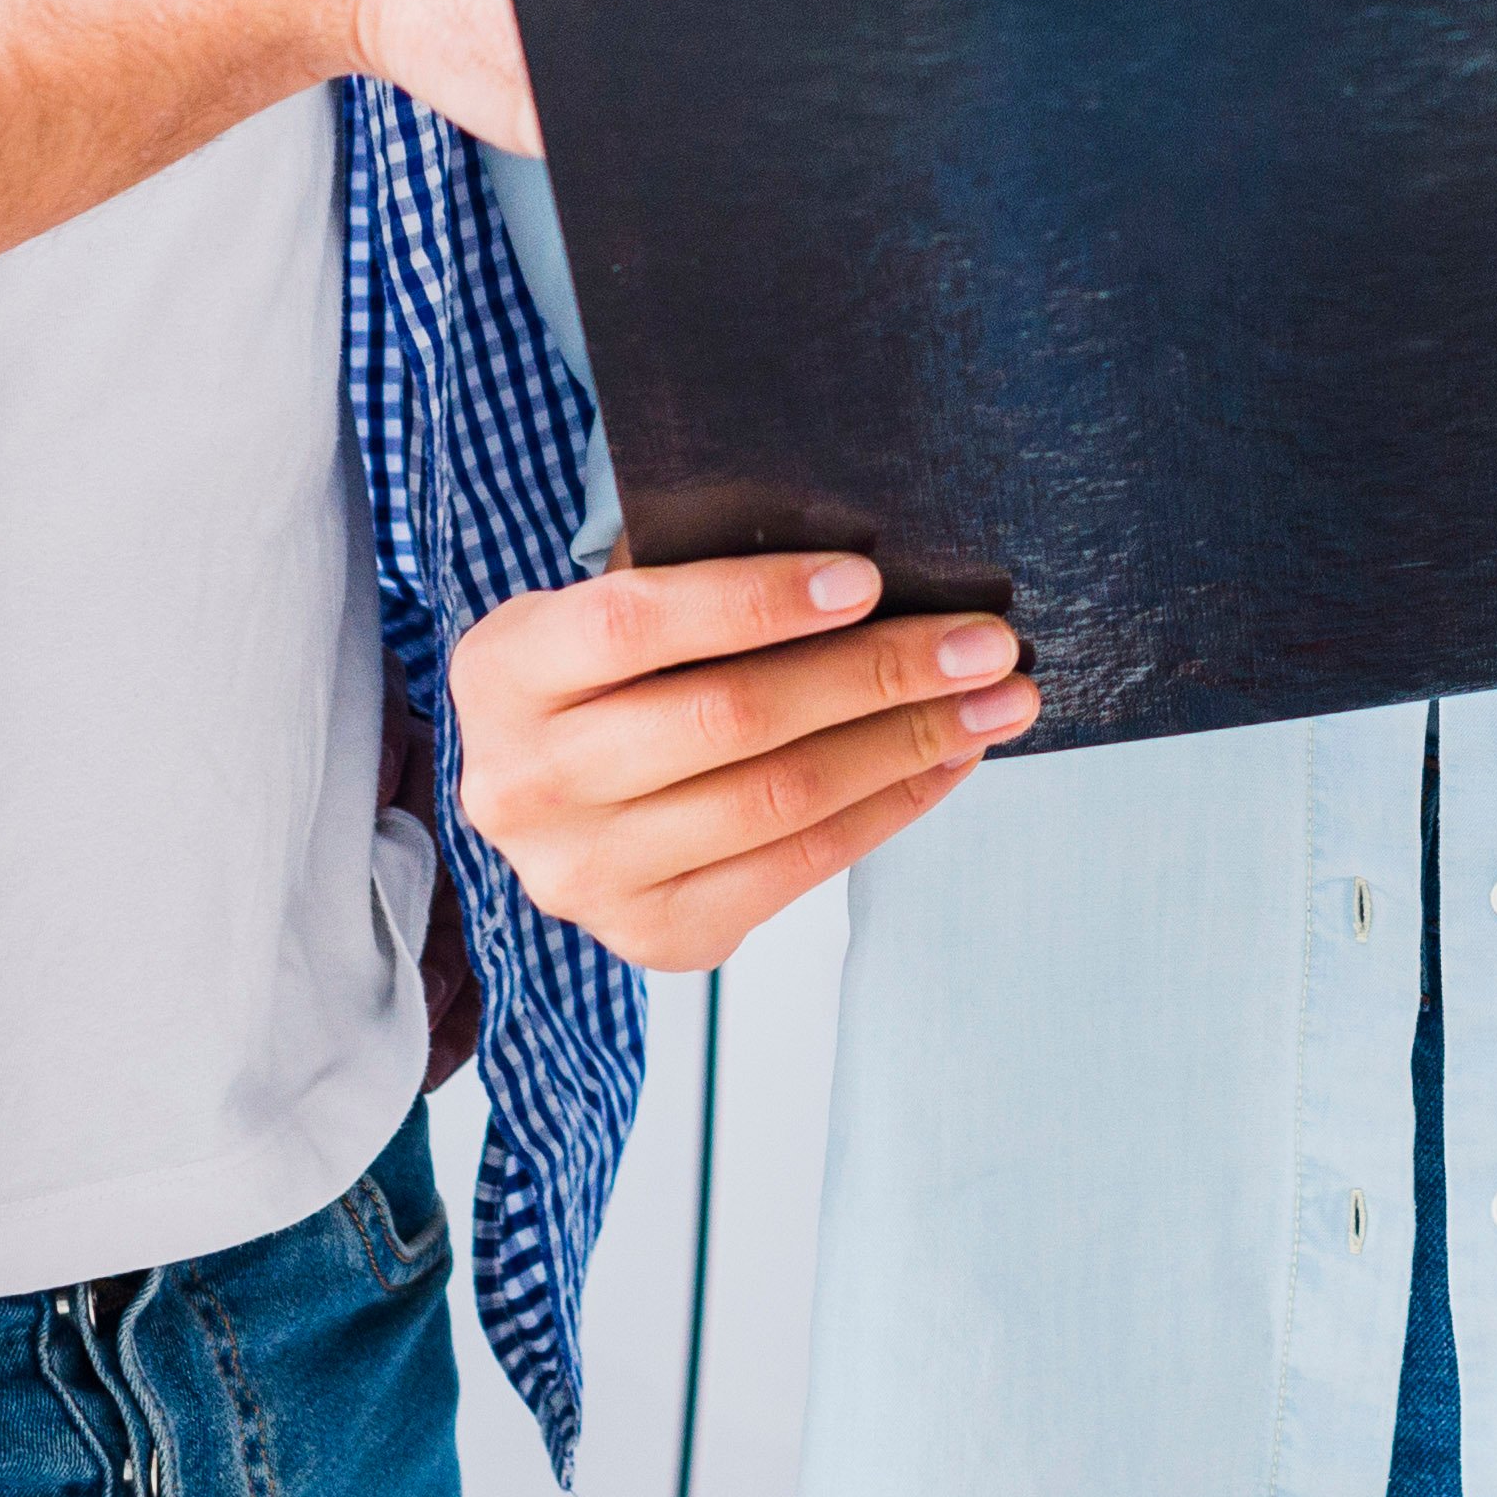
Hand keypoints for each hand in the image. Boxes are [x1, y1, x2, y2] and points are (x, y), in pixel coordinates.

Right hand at [451, 553, 1039, 968]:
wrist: (552, 796)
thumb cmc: (611, 673)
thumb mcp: (616, 605)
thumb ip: (700, 576)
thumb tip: (864, 561)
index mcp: (504, 670)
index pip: (633, 624)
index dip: (756, 601)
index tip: (869, 579)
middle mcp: (526, 784)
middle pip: (728, 720)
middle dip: (875, 673)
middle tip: (983, 641)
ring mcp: (585, 874)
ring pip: (778, 800)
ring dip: (907, 744)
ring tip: (993, 701)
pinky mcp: (653, 935)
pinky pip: (800, 867)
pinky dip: (889, 806)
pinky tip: (945, 760)